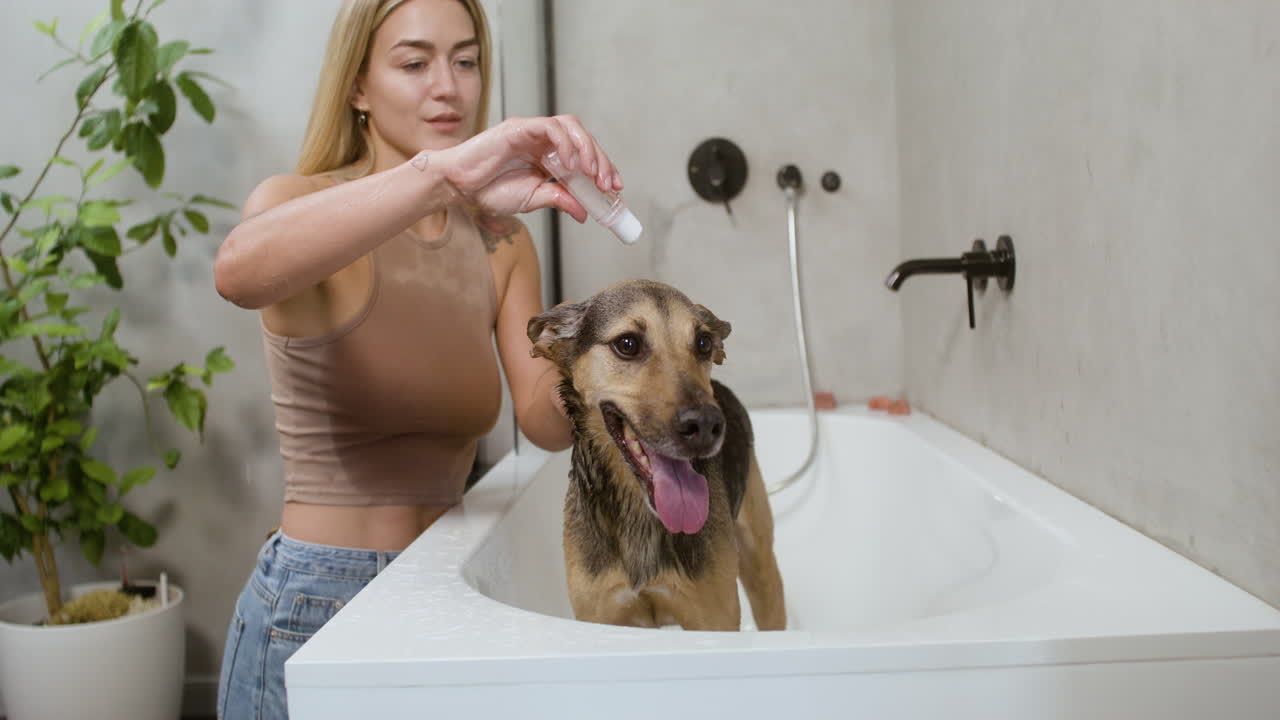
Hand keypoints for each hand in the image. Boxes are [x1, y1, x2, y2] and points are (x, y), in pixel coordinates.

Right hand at [433, 115, 623, 221]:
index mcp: (549, 157)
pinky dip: (565, 143)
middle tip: (607, 184)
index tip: (615, 189)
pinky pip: (550, 127)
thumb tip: (584, 212)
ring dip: (587, 149)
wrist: (459, 186)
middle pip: (583, 139)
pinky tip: (570, 164)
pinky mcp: (520, 127)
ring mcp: (532, 132)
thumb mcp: (533, 199)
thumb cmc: (489, 190)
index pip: (585, 156)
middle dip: (601, 161)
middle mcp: (544, 141)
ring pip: (571, 127)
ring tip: (591, 173)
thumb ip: (559, 200)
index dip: (603, 169)